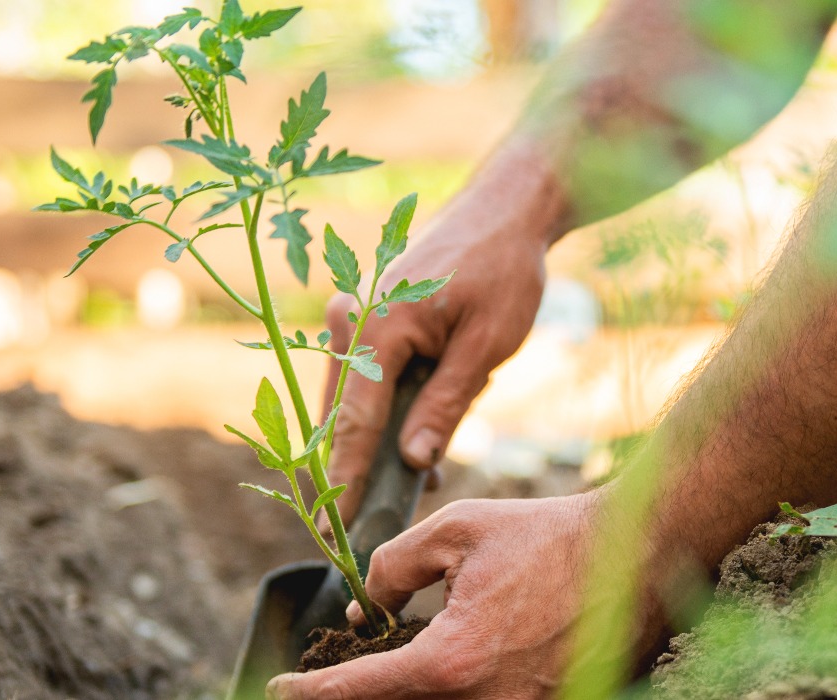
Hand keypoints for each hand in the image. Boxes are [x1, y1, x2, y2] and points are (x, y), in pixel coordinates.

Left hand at [266, 493, 605, 698]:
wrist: (637, 555)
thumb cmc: (548, 536)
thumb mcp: (456, 530)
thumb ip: (394, 565)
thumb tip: (366, 601)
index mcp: (452, 662)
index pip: (360, 691)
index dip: (312, 691)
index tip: (282, 688)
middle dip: (357, 692)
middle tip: (331, 673)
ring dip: (408, 689)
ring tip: (386, 661)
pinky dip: (451, 689)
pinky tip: (445, 664)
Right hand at [321, 211, 548, 522]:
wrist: (505, 211)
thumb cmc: (503, 272)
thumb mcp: (485, 346)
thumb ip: (446, 405)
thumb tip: (413, 462)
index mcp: (375, 327)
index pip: (355, 424)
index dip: (345, 481)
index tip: (331, 530)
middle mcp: (348, 319)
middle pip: (343, 416)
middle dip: (360, 469)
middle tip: (374, 520)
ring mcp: (351, 315)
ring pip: (352, 401)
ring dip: (376, 442)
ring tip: (417, 479)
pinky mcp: (362, 317)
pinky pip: (364, 378)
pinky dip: (384, 412)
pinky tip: (418, 441)